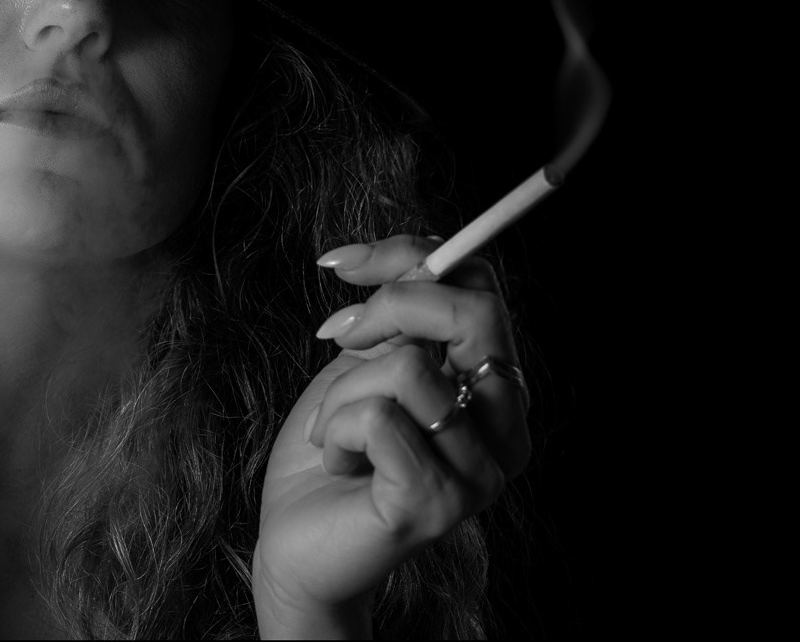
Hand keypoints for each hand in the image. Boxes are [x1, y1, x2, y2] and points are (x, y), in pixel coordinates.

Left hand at [252, 234, 530, 633]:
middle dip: (390, 305)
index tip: (344, 263)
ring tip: (333, 432)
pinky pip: (379, 418)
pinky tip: (338, 462)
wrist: (294, 542)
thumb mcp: (365, 364)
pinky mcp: (437, 503)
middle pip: (475, 314)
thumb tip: (412, 263)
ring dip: (342, 392)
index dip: (414, 256)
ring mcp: (479, 473)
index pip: (482, 289)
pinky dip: (336, 430)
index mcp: (495, 390)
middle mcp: (505, 430)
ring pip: (409, 367)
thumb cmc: (333, 450)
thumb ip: (401, 319)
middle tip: (337, 335)